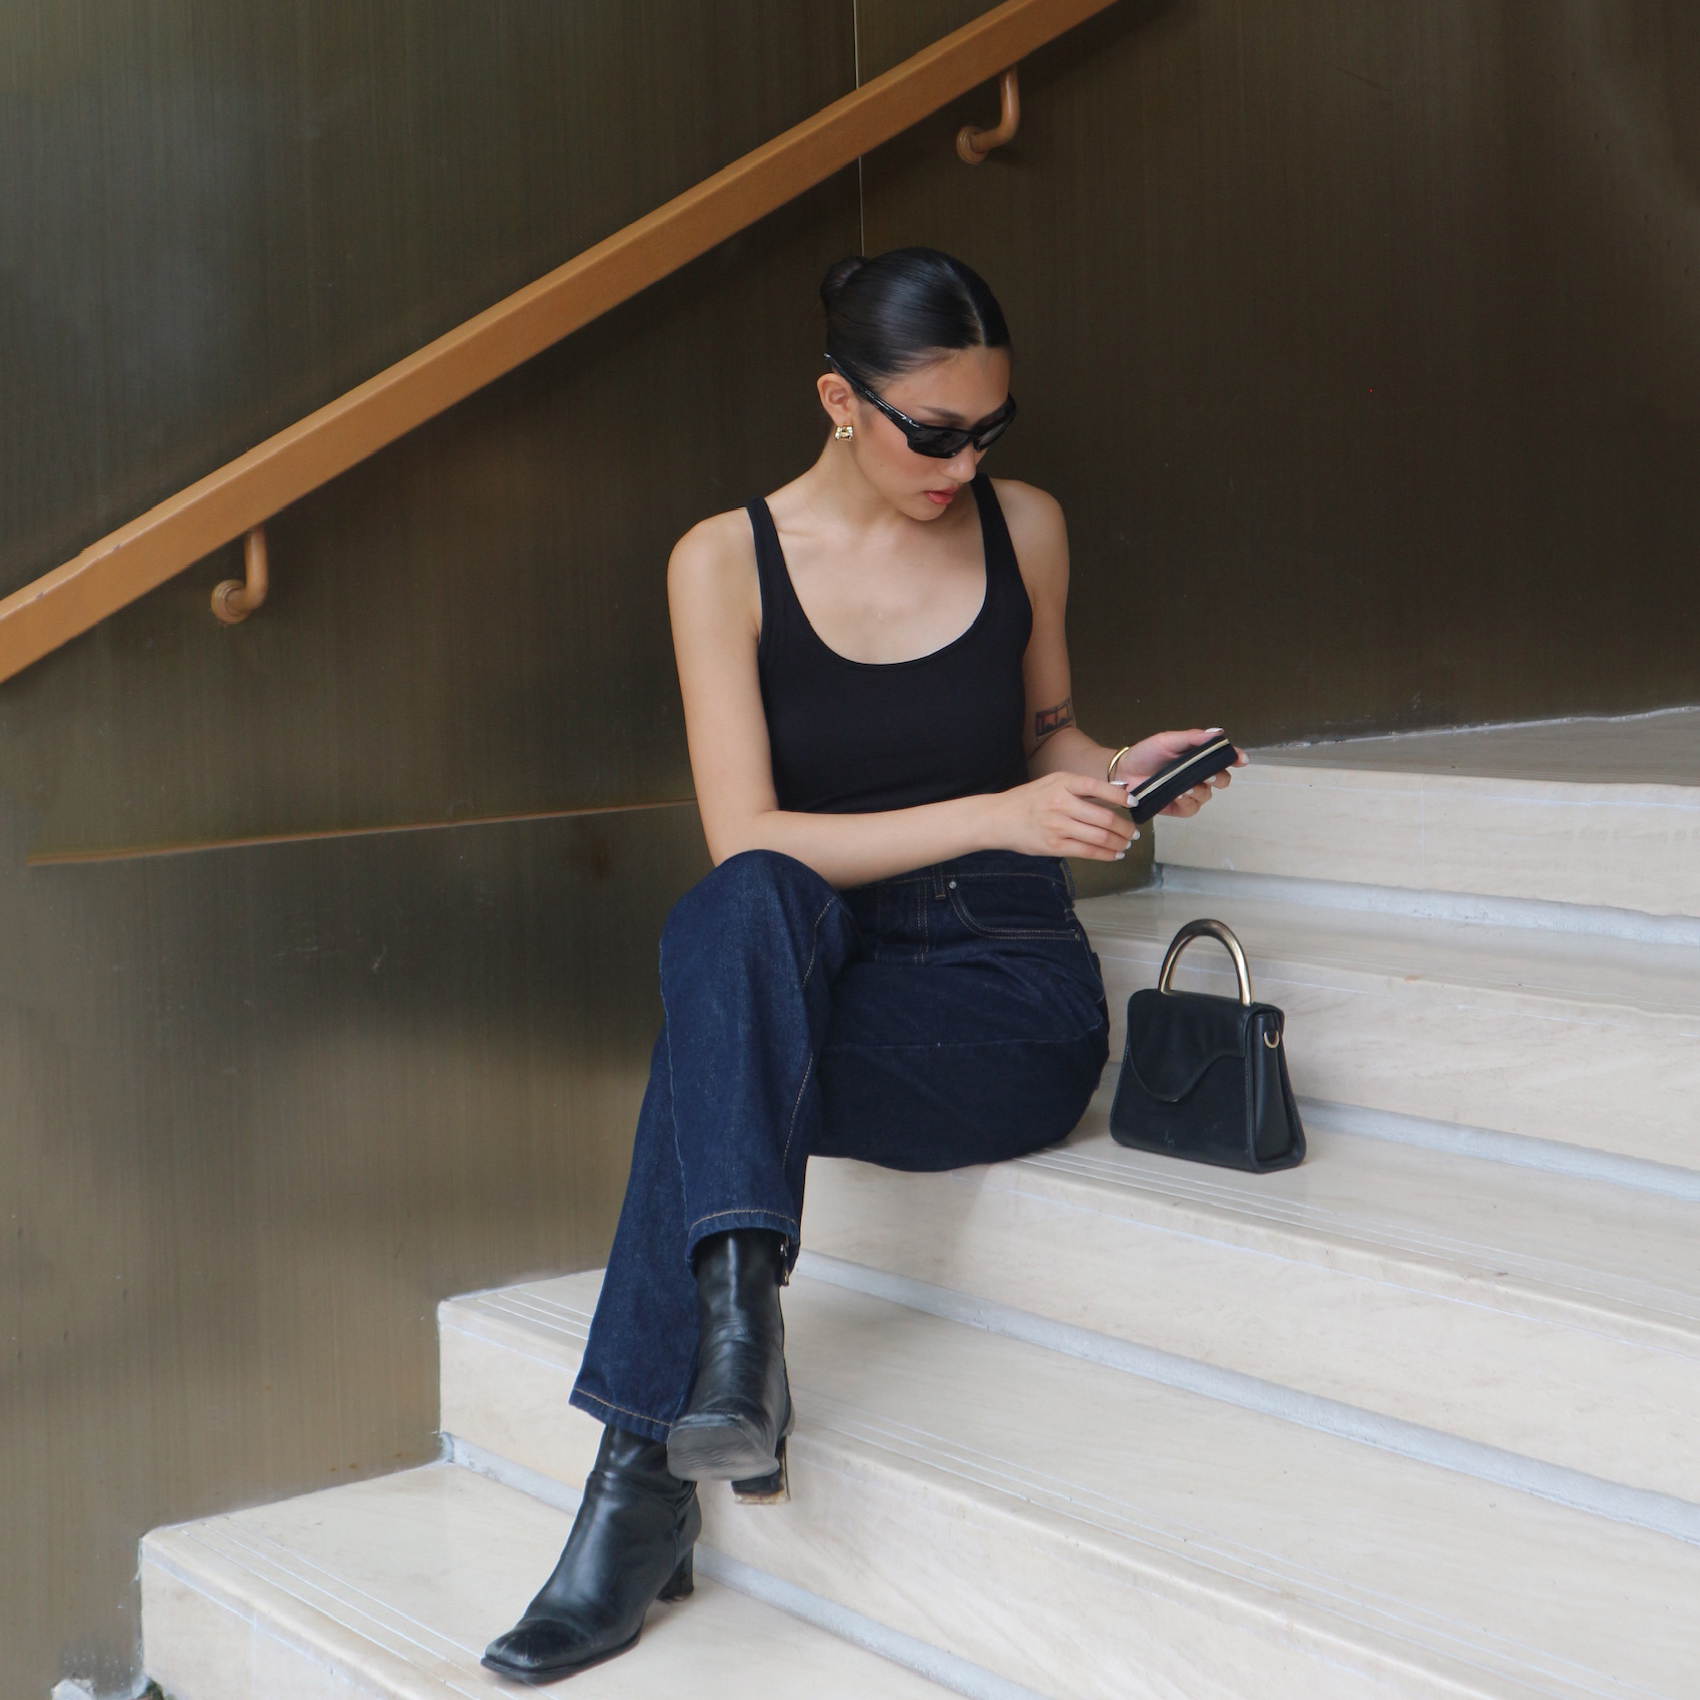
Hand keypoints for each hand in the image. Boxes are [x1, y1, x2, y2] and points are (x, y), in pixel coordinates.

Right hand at [990, 770, 1137, 860]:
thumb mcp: (1053, 783)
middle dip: (1125, 828)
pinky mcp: (1054, 846)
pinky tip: (1115, 854)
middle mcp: (1061, 803)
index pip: (1098, 787)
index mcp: (1063, 783)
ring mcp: (1057, 826)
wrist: (998, 818)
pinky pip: (1087, 852)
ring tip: (1126, 844)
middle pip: (1104, 818)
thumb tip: (1117, 793)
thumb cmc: (1028, 800)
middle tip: (1134, 832)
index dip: (1120, 796)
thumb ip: (1080, 787)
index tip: (1134, 803)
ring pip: (1099, 837)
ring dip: (1119, 842)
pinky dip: (1106, 855)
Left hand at [1112, 727, 1246, 818]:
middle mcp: (1198, 775)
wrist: (1122, 772)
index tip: (1241, 759)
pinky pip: (1192, 807)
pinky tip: (1179, 795)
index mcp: (1199, 757)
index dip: (1236, 758)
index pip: (1224, 758)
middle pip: (1222, 779)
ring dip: (1199, 790)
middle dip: (1219, 777)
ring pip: (1207, 795)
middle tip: (1207, 774)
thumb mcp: (1167, 740)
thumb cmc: (1145, 753)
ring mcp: (1190, 792)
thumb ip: (1192, 738)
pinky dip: (1188, 801)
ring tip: (1185, 786)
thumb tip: (1218, 733)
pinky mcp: (1179, 807)